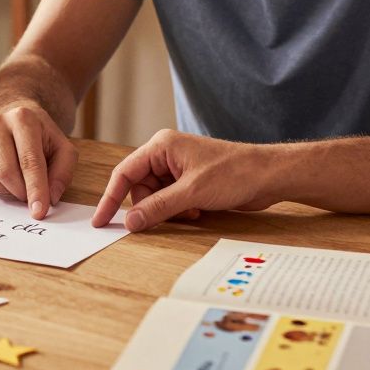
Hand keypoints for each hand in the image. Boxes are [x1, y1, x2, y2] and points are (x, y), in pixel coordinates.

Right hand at [0, 103, 77, 219]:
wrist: (16, 121)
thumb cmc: (41, 139)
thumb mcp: (63, 150)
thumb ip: (62, 173)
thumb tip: (50, 198)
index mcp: (23, 118)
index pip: (29, 161)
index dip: (35, 189)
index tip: (39, 212)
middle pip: (5, 172)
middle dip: (20, 192)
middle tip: (30, 195)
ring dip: (7, 192)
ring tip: (18, 183)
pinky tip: (3, 179)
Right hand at [92, 129, 272, 230]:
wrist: (269, 175)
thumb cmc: (234, 173)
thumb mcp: (192, 193)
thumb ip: (158, 208)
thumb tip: (130, 223)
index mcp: (161, 146)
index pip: (125, 173)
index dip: (111, 198)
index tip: (101, 220)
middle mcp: (166, 155)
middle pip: (139, 188)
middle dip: (151, 207)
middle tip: (169, 216)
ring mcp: (178, 168)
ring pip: (155, 197)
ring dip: (168, 211)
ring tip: (191, 211)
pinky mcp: (189, 181)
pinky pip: (170, 201)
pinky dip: (179, 211)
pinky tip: (198, 210)